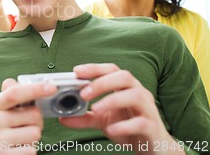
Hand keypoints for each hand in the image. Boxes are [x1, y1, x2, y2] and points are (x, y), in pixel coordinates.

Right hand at [0, 78, 56, 154]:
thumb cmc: (1, 131)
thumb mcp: (1, 111)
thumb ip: (10, 96)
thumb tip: (11, 81)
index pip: (14, 93)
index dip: (35, 88)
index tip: (52, 87)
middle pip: (34, 114)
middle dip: (37, 121)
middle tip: (26, 126)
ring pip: (35, 133)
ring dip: (33, 137)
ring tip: (21, 139)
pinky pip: (32, 150)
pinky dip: (29, 150)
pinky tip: (19, 149)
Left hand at [60, 63, 181, 153]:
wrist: (153, 148)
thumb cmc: (129, 127)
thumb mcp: (103, 121)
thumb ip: (84, 117)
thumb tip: (62, 118)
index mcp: (126, 87)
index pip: (112, 69)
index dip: (95, 68)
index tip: (76, 71)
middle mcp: (138, 93)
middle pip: (124, 77)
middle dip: (102, 82)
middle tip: (83, 94)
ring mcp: (148, 109)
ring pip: (135, 95)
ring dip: (112, 100)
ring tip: (94, 110)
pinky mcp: (153, 127)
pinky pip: (141, 122)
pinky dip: (124, 126)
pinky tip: (110, 130)